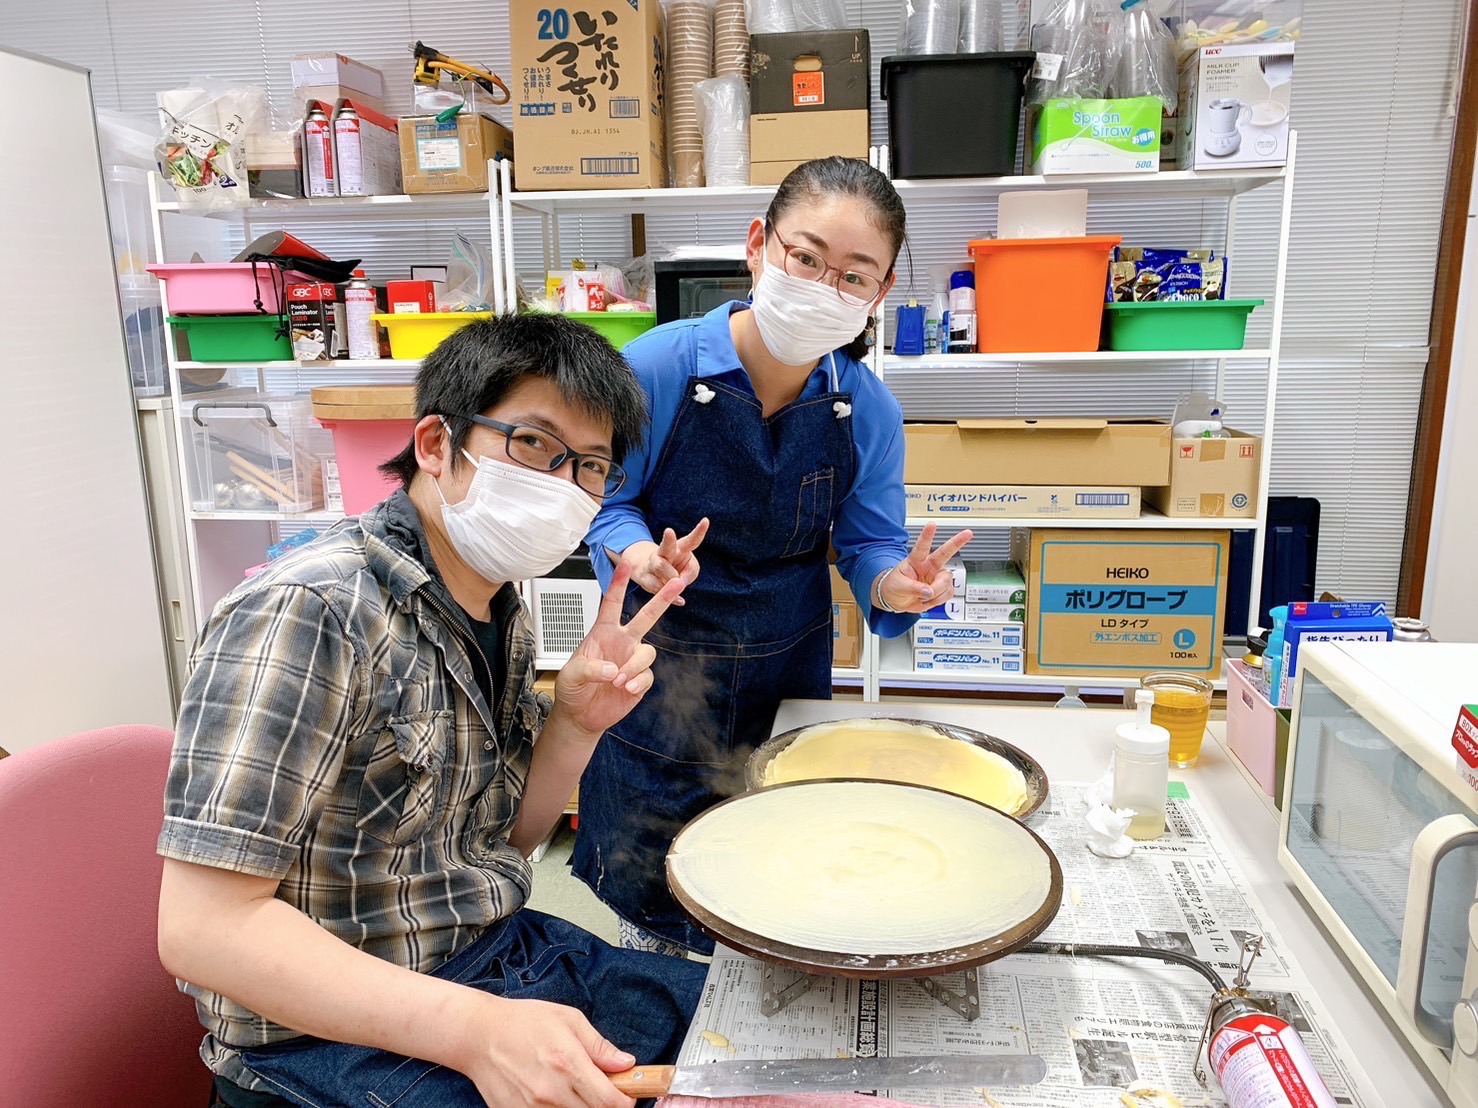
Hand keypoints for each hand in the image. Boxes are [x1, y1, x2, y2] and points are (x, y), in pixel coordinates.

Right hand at [461, 995, 635, 1107]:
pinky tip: (554, 1095)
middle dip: (605, 1104)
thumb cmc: (524, 1021)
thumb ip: (599, 1046)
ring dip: (581, 1107)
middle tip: (601, 1089)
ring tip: (574, 1089)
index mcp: (568, 1063)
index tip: (628, 1096)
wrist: (479, 1035)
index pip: (609, 1101)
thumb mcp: (569, 1020)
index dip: (626, 1102)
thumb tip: (626, 1063)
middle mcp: (551, 1091)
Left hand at [553, 561, 683, 736]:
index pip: (612, 604)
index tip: (626, 563)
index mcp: (603, 633)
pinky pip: (647, 675)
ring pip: (648, 651)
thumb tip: (614, 669)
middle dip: (662, 599)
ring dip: (634, 666)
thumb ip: (591, 668)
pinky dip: (637, 681)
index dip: (619, 584)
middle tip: (677, 582)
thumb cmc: (573, 687)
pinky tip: (625, 688)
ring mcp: (632, 660)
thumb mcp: (572, 674)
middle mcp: (622, 642)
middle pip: (647, 616)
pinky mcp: (640, 680)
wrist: (581, 714)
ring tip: (617, 680)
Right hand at [620, 518, 709, 602]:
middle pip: (666, 545)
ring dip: (671, 578)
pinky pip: (657, 586)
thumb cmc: (675, 567)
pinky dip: (669, 595)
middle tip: (669, 531)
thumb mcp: (689, 569)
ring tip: (677, 585)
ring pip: (661, 568)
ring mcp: (652, 563)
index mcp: (680, 547)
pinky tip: (680, 601)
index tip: (706, 520)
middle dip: (668, 539)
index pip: (691, 540)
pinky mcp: (645, 577)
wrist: (648, 571)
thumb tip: (679, 583)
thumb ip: (690, 573)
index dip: (699, 531)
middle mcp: (665, 552)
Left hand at [876, 524, 973, 613]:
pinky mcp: (942, 588)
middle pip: (946, 553)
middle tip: (968, 533)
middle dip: (957, 542)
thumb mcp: (899, 586)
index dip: (927, 535)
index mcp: (916, 560)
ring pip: (947, 581)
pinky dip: (939, 600)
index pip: (922, 546)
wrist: (896, 600)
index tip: (932, 524)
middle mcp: (929, 566)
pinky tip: (930, 600)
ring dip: (937, 592)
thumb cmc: (894, 587)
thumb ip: (914, 588)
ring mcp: (937, 576)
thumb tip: (929, 592)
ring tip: (924, 597)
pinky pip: (948, 593)